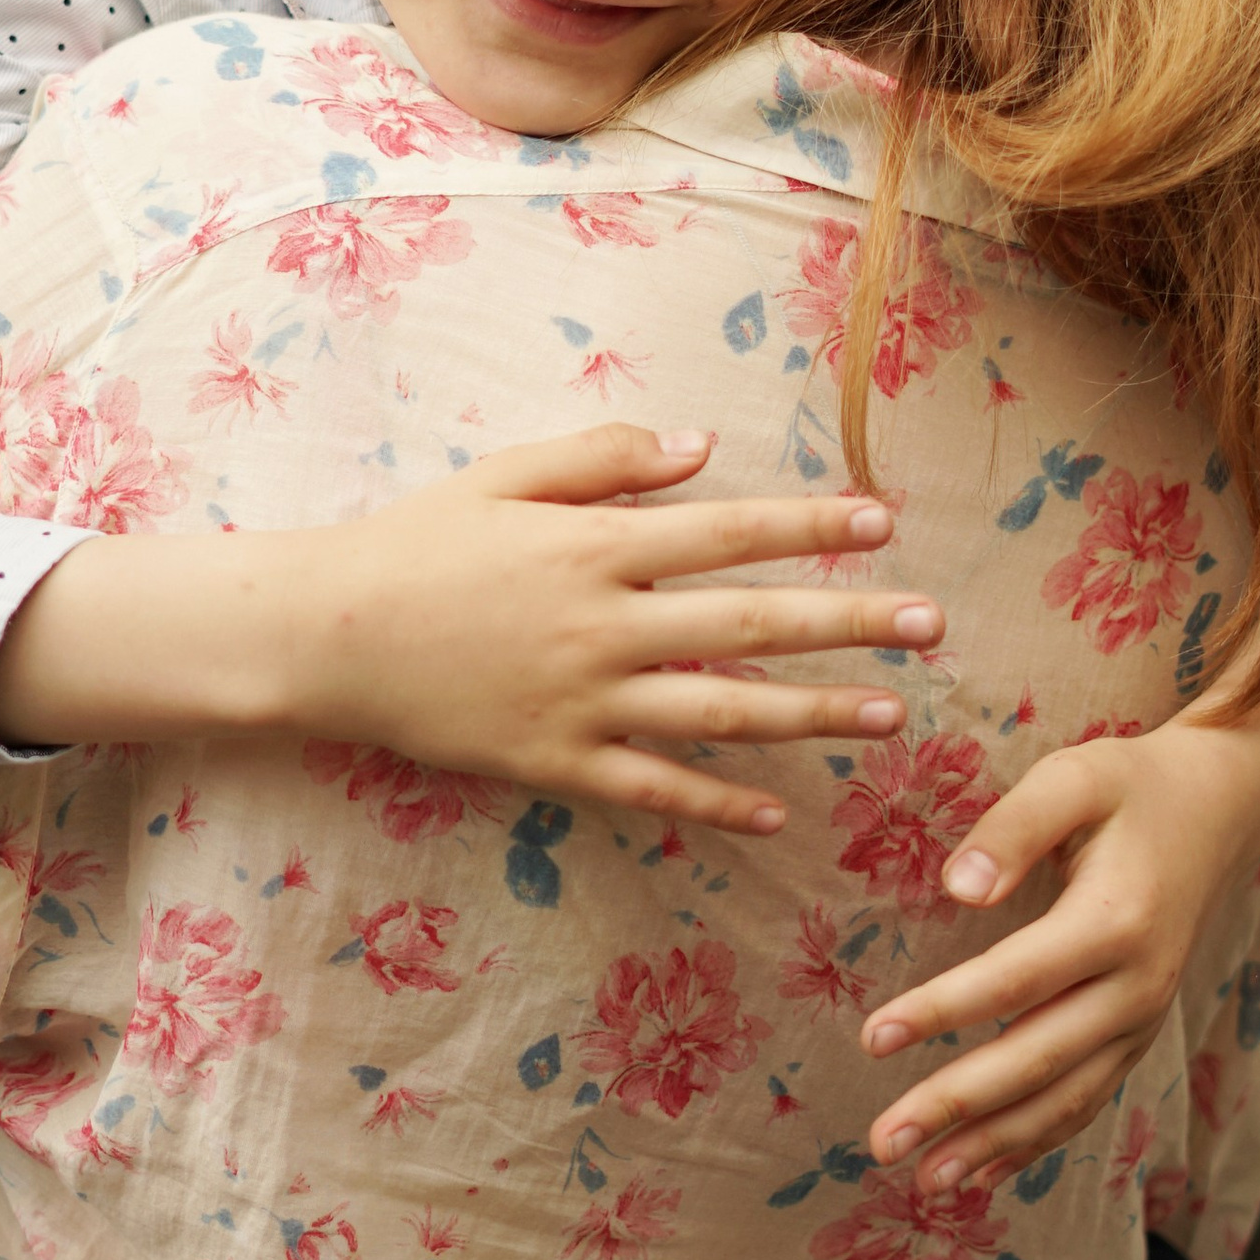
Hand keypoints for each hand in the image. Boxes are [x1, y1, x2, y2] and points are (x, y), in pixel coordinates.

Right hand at [286, 422, 942, 834]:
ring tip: (889, 714)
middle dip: (846, 623)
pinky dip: (716, 801)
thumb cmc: (418, 542)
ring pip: (718, 712)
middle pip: (747, 624)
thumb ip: (605, 458)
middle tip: (931, 624)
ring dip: (811, 714)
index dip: (808, 528)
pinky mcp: (553, 762)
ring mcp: (581, 701)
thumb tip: (702, 447)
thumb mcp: (505, 476)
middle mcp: (601, 624)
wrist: (327, 635)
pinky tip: (778, 812)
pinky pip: (650, 787)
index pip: (726, 531)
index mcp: (594, 545)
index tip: (882, 524)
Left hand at [856, 724, 1259, 1195]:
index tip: (871, 1038)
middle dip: (955, 1108)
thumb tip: (956, 888)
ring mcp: (1142, 1021)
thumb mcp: (1072, 779)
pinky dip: (1035, 1142)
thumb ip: (1012, 828)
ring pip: (1062, 1101)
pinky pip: (1085, 1102)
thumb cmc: (1129, 786)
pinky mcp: (1137, 1035)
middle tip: (881, 1143)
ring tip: (921, 1183)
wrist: (1218, 811)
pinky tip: (983, 1171)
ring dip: (991, 1146)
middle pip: (1035, 1061)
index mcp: (1115, 923)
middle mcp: (1136, 988)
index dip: (940, 1013)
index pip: (1013, 982)